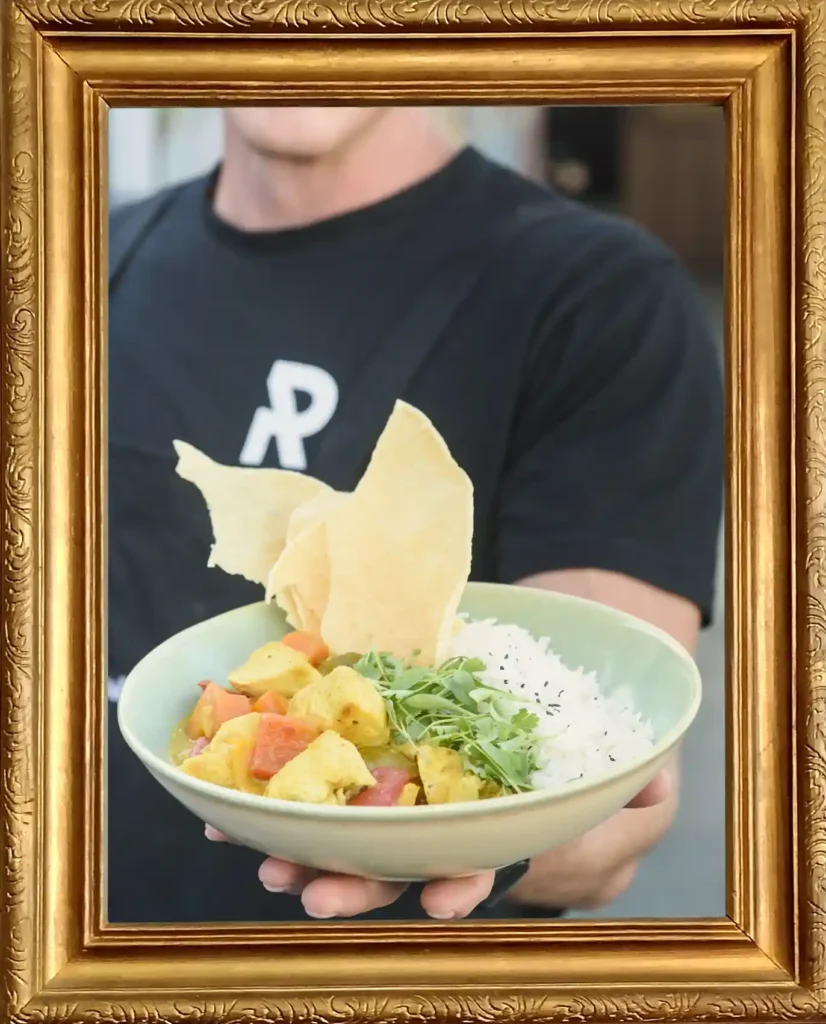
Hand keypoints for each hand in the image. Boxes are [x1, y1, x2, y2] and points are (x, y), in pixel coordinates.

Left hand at [204, 770, 671, 918]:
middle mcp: (456, 820)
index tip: (437, 897)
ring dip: (306, 838)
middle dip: (355, 881)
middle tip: (308, 890)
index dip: (457, 883)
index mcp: (512, 839)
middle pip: (402, 858)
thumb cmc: (613, 730)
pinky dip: (290, 777)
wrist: (579, 652)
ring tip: (259, 849)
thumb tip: (621, 801)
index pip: (482, 866)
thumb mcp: (641, 778)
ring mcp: (417, 780)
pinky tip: (237, 789)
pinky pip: (336, 757)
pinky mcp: (388, 734)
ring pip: (358, 818)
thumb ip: (626, 806)